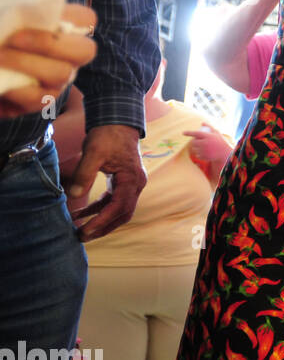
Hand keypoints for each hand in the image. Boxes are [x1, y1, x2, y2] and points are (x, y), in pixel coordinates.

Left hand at [0, 5, 96, 117]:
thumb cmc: (0, 35)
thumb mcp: (8, 19)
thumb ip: (20, 16)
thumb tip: (22, 13)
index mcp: (64, 29)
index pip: (86, 19)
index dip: (73, 16)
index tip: (41, 12)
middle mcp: (68, 55)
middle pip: (85, 50)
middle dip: (50, 44)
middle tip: (14, 39)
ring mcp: (59, 79)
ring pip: (61, 74)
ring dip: (25, 63)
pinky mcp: (42, 100)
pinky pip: (41, 97)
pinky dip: (18, 89)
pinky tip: (1, 77)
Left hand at [67, 124, 146, 240]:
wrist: (117, 122)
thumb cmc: (108, 135)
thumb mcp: (94, 153)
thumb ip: (84, 174)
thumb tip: (73, 196)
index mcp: (132, 179)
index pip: (119, 207)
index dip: (102, 221)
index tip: (85, 231)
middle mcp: (136, 185)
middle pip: (123, 214)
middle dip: (103, 227)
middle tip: (83, 237)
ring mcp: (131, 184)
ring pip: (118, 210)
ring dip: (100, 221)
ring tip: (80, 230)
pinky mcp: (123, 183)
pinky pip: (112, 201)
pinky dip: (98, 209)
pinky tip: (80, 214)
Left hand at [183, 124, 232, 164]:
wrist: (225, 154)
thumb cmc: (220, 142)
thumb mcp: (217, 133)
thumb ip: (210, 127)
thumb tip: (202, 123)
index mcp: (207, 136)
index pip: (195, 133)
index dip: (189, 133)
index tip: (183, 133)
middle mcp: (204, 143)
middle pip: (193, 142)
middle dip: (194, 142)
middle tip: (197, 142)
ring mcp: (204, 150)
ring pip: (194, 149)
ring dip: (195, 148)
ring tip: (200, 148)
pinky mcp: (204, 156)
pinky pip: (197, 155)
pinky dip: (198, 154)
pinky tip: (202, 153)